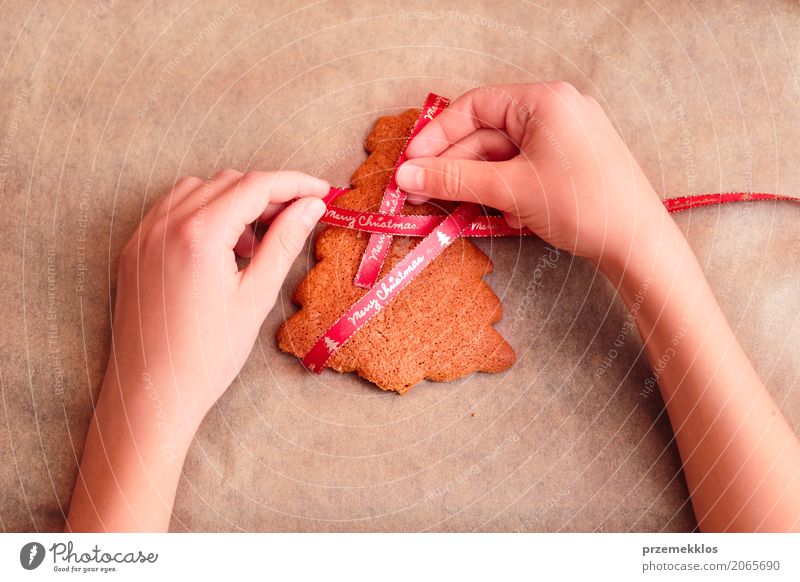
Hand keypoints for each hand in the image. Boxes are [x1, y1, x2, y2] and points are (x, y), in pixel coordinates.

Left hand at [66, 170, 327, 531]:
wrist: (151, 393)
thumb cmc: (207, 355)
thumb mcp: (256, 297)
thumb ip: (284, 243)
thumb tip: (310, 206)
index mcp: (200, 234)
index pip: (256, 186)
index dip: (294, 183)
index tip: (321, 191)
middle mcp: (166, 223)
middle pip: (228, 182)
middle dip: (267, 192)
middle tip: (296, 217)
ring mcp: (144, 234)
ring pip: (198, 189)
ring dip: (233, 200)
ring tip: (253, 241)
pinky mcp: (133, 249)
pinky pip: (171, 209)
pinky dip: (202, 212)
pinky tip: (220, 246)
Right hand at [396, 82, 669, 270]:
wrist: (640, 244)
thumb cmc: (581, 206)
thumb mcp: (510, 191)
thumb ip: (454, 180)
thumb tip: (405, 176)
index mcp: (544, 100)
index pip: (475, 107)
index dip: (437, 136)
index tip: (411, 164)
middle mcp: (557, 109)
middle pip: (488, 134)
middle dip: (458, 168)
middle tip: (423, 195)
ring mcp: (568, 136)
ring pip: (505, 157)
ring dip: (484, 186)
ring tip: (467, 213)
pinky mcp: (574, 162)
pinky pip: (527, 169)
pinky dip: (511, 191)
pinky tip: (512, 218)